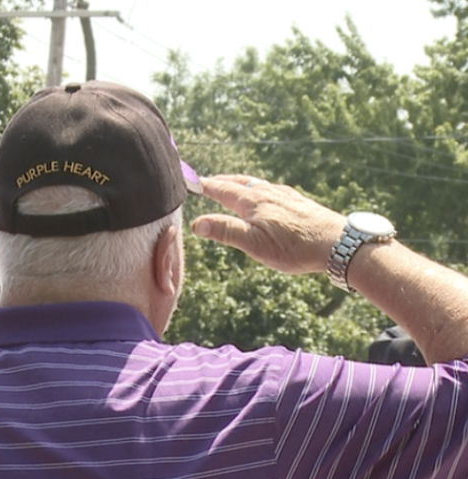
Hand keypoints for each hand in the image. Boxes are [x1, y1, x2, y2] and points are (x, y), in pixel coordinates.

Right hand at [192, 174, 345, 273]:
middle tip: (207, 181)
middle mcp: (268, 193)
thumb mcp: (254, 244)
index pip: (222, 189)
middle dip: (221, 181)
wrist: (338, 244)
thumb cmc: (295, 247)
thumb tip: (196, 223)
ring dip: (240, 184)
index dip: (205, 185)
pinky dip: (260, 189)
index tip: (190, 181)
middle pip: (239, 182)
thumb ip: (225, 231)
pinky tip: (268, 196)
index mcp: (253, 202)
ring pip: (257, 184)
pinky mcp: (300, 203)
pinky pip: (273, 190)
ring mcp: (286, 196)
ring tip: (233, 186)